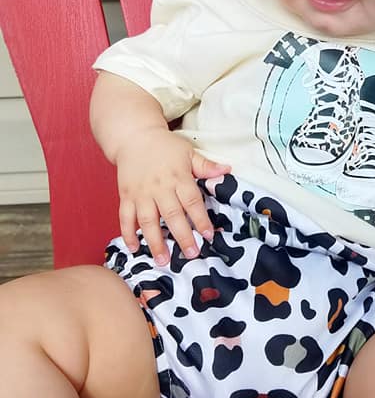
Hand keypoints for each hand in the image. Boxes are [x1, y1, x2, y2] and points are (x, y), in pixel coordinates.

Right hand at [115, 127, 229, 264]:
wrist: (134, 136)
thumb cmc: (165, 146)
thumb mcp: (188, 152)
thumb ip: (206, 166)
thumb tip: (227, 171)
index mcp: (178, 177)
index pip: (192, 201)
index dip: (201, 219)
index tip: (209, 235)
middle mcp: (159, 188)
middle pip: (172, 215)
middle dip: (182, 236)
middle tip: (192, 254)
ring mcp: (141, 193)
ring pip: (148, 221)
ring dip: (155, 242)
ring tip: (163, 260)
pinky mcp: (126, 196)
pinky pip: (125, 217)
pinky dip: (128, 234)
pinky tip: (134, 248)